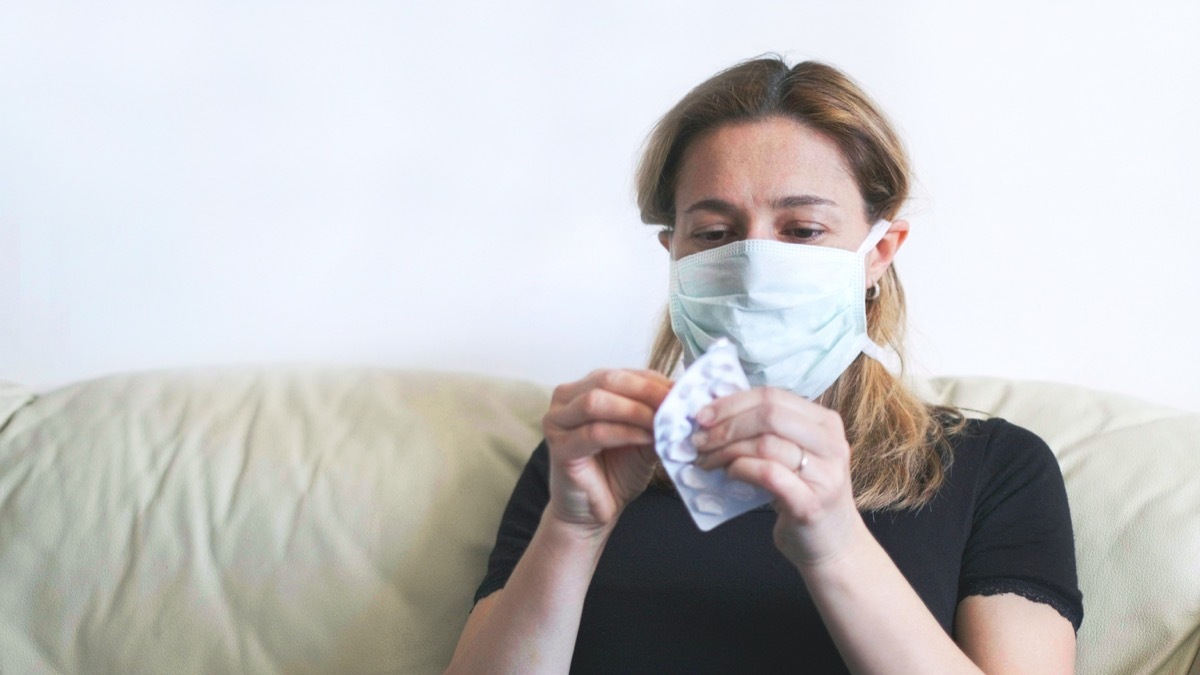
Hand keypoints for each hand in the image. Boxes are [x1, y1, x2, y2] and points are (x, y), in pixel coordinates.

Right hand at [542, 369, 673, 536]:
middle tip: (675, 403)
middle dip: (646, 391)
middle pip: (608, 380)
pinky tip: (646, 438)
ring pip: (597, 402)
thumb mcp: (643, 436)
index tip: (683, 392)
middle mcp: (566, 399)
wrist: (595, 512)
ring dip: (635, 410)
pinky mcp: (559, 447)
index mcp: (585, 388)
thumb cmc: (616, 472)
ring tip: (663, 422)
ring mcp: (557, 422)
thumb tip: (684, 397)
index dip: (655, 381)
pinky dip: (625, 432)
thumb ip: (656, 415)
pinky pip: (595, 433)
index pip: (623, 375)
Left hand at [690, 388, 863, 567]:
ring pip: (766, 443)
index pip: (772, 396)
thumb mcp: (793, 455)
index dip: (732, 402)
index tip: (702, 415)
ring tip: (706, 460)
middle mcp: (831, 444)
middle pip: (769, 414)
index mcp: (825, 423)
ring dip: (726, 450)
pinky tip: (729, 475)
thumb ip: (766, 432)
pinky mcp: (811, 504)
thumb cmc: (803, 495)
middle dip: (726, 425)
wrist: (833, 545)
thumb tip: (715, 414)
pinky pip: (768, 474)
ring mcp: (825, 474)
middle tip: (699, 439)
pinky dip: (741, 469)